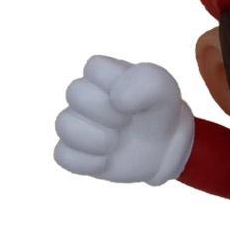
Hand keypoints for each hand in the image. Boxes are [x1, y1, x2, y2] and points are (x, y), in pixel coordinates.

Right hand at [54, 55, 194, 185]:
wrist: (166, 148)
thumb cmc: (160, 112)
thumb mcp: (165, 90)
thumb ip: (148, 81)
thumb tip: (117, 99)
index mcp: (103, 74)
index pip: (95, 67)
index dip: (118, 86)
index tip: (136, 99)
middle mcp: (84, 96)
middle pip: (75, 92)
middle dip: (108, 111)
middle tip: (128, 121)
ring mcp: (77, 124)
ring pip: (64, 125)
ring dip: (98, 138)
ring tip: (117, 141)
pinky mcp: (73, 151)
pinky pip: (64, 156)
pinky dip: (89, 162)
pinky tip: (107, 160)